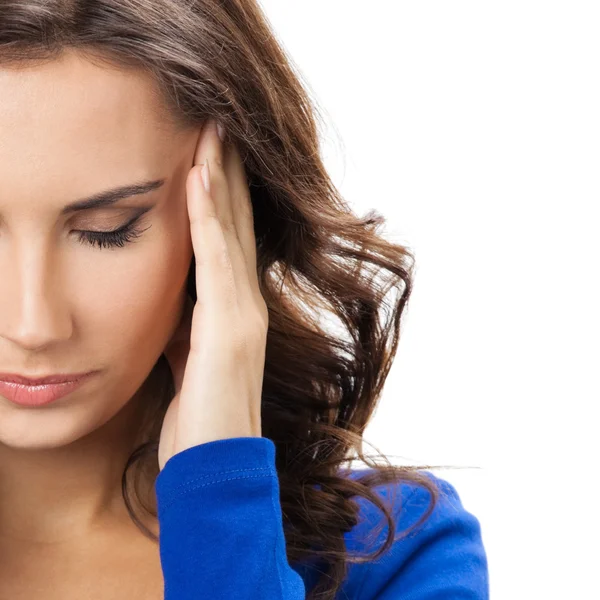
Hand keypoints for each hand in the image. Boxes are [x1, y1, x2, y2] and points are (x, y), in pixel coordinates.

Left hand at [158, 119, 267, 470]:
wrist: (215, 468)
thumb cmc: (199, 416)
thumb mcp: (184, 357)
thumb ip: (181, 322)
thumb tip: (167, 298)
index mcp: (232, 309)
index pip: (227, 238)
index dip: (220, 193)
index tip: (208, 150)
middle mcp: (245, 303)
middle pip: (235, 223)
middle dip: (226, 171)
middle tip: (217, 121)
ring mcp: (243, 314)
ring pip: (230, 231)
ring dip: (219, 179)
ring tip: (212, 131)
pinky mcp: (232, 328)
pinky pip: (217, 261)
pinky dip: (208, 218)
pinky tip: (197, 179)